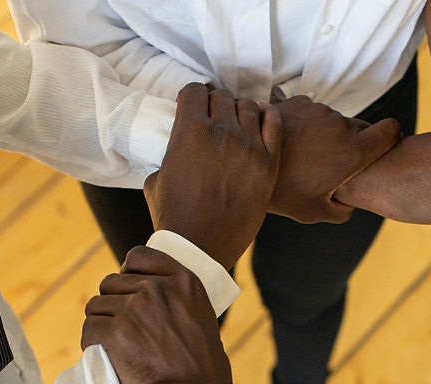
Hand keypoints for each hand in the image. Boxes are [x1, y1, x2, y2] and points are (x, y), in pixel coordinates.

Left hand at [81, 247, 231, 383]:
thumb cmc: (201, 364)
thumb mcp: (200, 316)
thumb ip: (176, 297)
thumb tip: (141, 288)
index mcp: (183, 281)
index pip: (138, 257)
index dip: (127, 274)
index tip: (127, 292)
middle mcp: (158, 289)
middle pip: (112, 282)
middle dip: (113, 304)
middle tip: (124, 331)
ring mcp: (135, 309)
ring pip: (96, 306)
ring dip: (101, 324)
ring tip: (116, 346)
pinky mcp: (115, 334)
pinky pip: (89, 330)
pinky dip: (92, 344)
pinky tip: (106, 356)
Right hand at [143, 83, 282, 269]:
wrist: (199, 246)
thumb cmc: (174, 217)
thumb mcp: (156, 179)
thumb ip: (169, 155)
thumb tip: (176, 151)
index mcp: (189, 130)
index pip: (195, 90)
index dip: (194, 98)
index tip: (196, 107)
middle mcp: (220, 131)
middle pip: (222, 96)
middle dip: (217, 106)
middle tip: (217, 121)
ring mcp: (248, 145)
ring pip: (248, 107)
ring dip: (241, 112)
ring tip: (238, 126)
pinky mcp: (268, 163)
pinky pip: (275, 123)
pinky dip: (268, 116)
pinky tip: (263, 120)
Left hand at [270, 95, 401, 222]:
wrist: (242, 166)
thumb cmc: (283, 194)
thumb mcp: (315, 211)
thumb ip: (343, 209)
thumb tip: (352, 203)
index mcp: (353, 150)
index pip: (391, 131)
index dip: (391, 138)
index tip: (383, 147)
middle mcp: (340, 125)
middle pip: (360, 128)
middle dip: (352, 143)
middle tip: (330, 164)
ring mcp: (318, 111)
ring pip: (334, 120)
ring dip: (326, 135)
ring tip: (304, 157)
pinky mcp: (296, 103)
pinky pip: (311, 113)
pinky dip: (306, 125)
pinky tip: (291, 144)